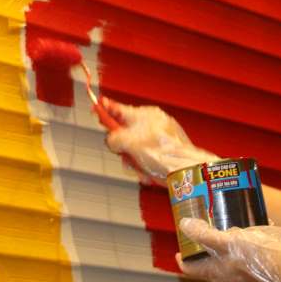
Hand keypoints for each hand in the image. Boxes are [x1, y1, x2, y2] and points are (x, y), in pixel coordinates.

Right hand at [99, 98, 216, 184]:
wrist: (186, 169)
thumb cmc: (160, 152)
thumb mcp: (129, 142)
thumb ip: (113, 138)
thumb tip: (111, 141)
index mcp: (143, 115)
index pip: (118, 108)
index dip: (105, 109)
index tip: (95, 107)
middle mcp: (151, 123)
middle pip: (125, 133)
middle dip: (122, 149)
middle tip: (124, 156)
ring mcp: (159, 137)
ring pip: (135, 149)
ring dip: (134, 162)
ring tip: (141, 169)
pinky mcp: (165, 151)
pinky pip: (147, 157)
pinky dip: (145, 167)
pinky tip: (149, 174)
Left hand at [176, 218, 280, 281]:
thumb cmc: (258, 255)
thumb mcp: (227, 241)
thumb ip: (206, 234)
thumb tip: (184, 225)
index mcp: (219, 272)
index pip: (193, 270)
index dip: (183, 260)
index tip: (179, 249)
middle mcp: (232, 275)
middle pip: (210, 265)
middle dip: (203, 250)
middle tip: (199, 231)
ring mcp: (248, 271)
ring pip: (229, 259)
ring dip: (223, 244)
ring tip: (222, 224)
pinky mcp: (262, 264)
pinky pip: (248, 252)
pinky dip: (244, 240)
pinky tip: (250, 223)